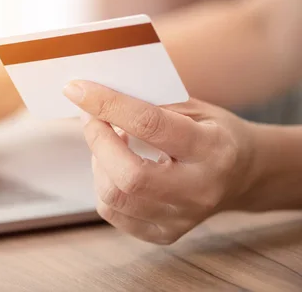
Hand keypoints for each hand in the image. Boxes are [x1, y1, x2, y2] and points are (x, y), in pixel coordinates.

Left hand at [63, 80, 258, 244]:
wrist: (244, 174)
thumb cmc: (213, 132)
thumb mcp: (193, 107)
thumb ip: (150, 103)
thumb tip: (96, 96)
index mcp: (212, 148)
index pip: (151, 125)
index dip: (107, 104)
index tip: (77, 89)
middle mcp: (200, 189)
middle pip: (129, 174)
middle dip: (97, 139)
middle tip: (90, 116)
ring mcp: (182, 217)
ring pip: (115, 197)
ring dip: (98, 162)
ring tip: (109, 140)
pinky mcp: (165, 233)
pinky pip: (114, 213)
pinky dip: (103, 184)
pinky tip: (114, 166)